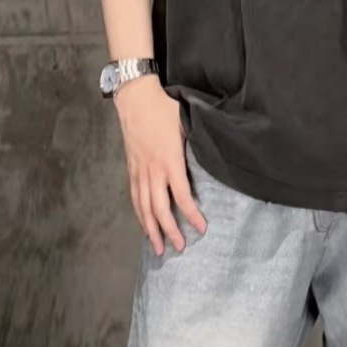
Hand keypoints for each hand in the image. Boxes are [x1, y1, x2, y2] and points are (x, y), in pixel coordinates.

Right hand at [114, 81, 206, 253]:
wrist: (136, 99)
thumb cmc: (164, 109)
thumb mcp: (187, 124)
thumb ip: (197, 145)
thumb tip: (214, 156)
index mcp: (169, 161)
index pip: (181, 196)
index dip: (191, 215)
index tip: (201, 228)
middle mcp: (153, 170)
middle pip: (159, 208)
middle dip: (169, 231)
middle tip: (179, 247)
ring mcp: (139, 171)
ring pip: (143, 207)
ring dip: (150, 229)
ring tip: (157, 248)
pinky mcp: (131, 169)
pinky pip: (134, 197)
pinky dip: (139, 214)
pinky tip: (144, 225)